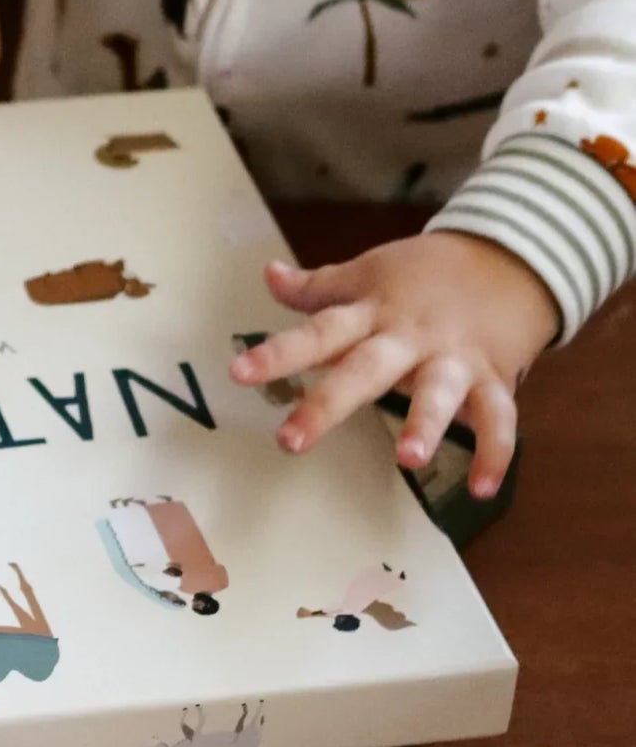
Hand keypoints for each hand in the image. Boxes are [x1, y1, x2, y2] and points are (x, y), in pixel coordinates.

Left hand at [229, 231, 560, 497]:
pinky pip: (499, 418)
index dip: (278, 352)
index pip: (318, 331)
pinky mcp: (494, 377)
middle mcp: (408, 337)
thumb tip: (269, 275)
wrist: (508, 257)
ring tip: (407, 459)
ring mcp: (453, 358)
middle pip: (365, 369)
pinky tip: (481, 490)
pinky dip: (495, 453)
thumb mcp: (369, 271)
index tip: (239, 373)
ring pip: (439, 391)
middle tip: (290, 441)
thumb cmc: (426, 272)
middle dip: (328, 403)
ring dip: (425, 423)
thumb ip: (319, 286)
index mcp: (372, 312)